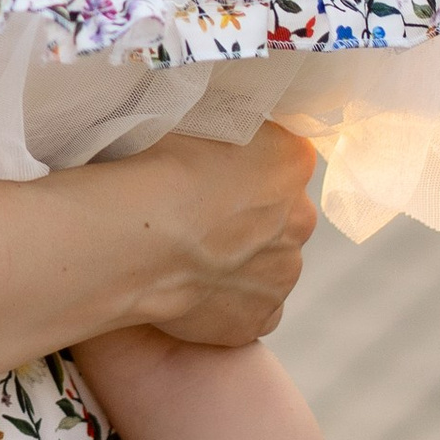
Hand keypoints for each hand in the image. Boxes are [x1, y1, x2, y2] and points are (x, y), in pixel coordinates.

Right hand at [124, 124, 318, 349]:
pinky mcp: (258, 320)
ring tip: (186, 255)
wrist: (138, 237)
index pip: (280, 158)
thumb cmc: (157, 167)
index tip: (213, 172)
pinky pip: (250, 308)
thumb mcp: (200, 119)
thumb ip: (229, 129)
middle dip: (248, 217)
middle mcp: (301, 218)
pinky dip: (228, 302)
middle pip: (279, 214)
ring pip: (266, 264)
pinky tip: (192, 287)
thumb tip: (226, 133)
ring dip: (238, 261)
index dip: (247, 166)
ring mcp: (283, 275)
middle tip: (197, 215)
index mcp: (291, 160)